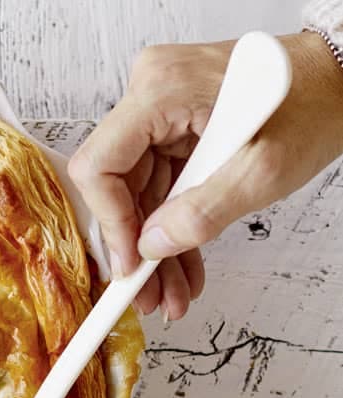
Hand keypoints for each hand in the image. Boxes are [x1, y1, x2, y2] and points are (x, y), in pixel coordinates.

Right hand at [68, 32, 342, 319]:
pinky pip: (159, 187)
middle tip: (147, 295)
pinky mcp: (172, 130)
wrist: (341, 80)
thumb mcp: (262, 171)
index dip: (110, 222)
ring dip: (155, 248)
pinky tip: (181, 265)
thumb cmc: (315, 104)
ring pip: (137, 195)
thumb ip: (202, 214)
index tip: (132, 264)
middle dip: (136, 247)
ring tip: (170, 293)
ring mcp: (159, 112)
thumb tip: (151, 248)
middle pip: (116, 187)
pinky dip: (172, 227)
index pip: (100, 166)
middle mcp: (150, 95)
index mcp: (161, 91)